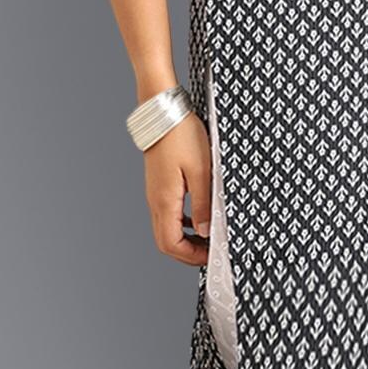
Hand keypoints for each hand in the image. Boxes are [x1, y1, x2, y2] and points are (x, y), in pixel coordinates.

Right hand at [145, 108, 211, 264]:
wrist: (163, 111)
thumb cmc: (181, 135)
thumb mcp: (202, 170)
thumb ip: (204, 203)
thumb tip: (207, 231)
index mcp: (165, 201)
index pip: (171, 245)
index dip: (192, 256)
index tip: (212, 255)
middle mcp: (155, 201)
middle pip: (166, 242)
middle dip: (188, 253)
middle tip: (211, 251)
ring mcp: (155, 193)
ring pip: (166, 229)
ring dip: (185, 239)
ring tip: (208, 237)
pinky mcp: (158, 185)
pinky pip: (167, 214)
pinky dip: (182, 224)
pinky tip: (198, 217)